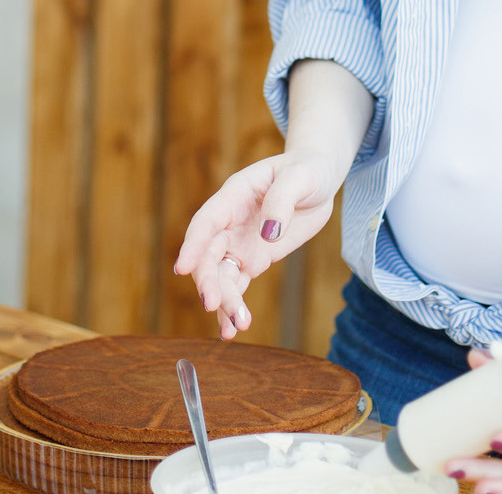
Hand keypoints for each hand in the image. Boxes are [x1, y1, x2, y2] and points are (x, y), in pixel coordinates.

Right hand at [172, 149, 346, 338]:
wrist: (319, 180)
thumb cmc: (307, 170)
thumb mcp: (301, 178)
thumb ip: (282, 201)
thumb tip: (269, 234)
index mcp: (234, 196)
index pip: (206, 222)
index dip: (192, 244)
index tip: (183, 269)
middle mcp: (229, 223)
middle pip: (210, 256)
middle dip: (208, 281)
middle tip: (213, 306)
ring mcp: (239, 243)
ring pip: (222, 277)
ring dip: (224, 302)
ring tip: (232, 330)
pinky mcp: (254, 260)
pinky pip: (237, 286)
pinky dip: (233, 307)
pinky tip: (234, 329)